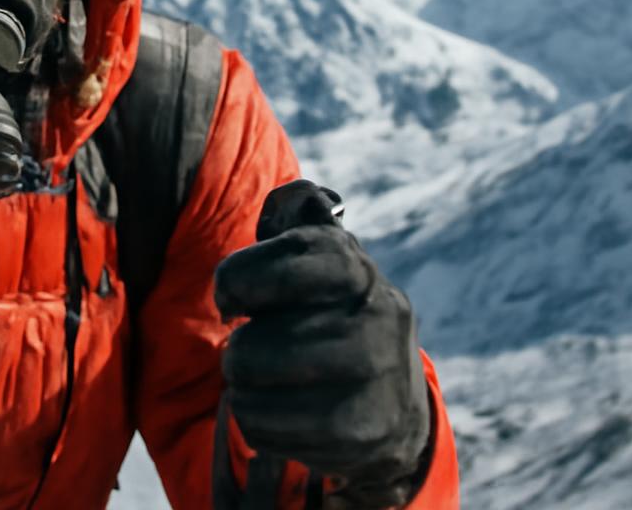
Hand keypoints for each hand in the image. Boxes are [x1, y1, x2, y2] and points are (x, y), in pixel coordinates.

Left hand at [213, 180, 430, 507]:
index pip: (264, 270)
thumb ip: (296, 210)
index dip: (234, 284)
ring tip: (264, 381)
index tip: (234, 298)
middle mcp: (374, 317)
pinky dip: (258, 424)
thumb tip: (290, 198)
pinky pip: (269, 432)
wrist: (397, 398)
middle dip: (241, 350)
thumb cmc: (333, 310)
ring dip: (244, 389)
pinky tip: (279, 411)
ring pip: (255, 392)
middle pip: (252, 347)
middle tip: (255, 348)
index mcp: (352, 266)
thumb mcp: (321, 252)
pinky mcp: (364, 434)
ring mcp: (374, 378)